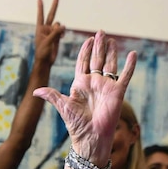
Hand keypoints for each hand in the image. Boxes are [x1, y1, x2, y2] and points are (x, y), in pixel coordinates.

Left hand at [34, 0, 64, 65]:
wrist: (46, 61)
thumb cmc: (42, 52)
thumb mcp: (48, 41)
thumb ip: (55, 33)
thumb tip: (63, 26)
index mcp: (40, 29)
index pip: (40, 16)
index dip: (40, 8)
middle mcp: (46, 29)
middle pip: (51, 15)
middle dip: (54, 6)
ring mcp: (52, 32)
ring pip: (58, 25)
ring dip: (59, 29)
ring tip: (58, 36)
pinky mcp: (57, 36)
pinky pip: (62, 30)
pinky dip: (63, 32)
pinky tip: (62, 37)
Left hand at [34, 31, 136, 163]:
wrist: (90, 137)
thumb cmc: (76, 124)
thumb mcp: (63, 106)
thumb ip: (51, 95)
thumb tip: (35, 91)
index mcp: (81, 83)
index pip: (83, 62)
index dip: (85, 50)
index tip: (88, 39)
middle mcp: (94, 82)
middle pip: (97, 59)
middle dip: (98, 46)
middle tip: (101, 32)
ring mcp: (106, 86)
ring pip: (110, 64)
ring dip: (111, 52)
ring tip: (111, 39)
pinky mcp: (117, 92)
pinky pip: (125, 76)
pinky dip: (129, 65)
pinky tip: (132, 54)